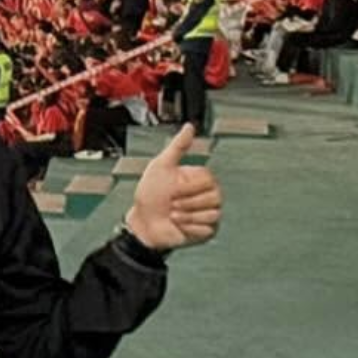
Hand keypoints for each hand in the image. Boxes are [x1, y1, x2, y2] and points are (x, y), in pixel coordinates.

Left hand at [126, 124, 222, 250]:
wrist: (143, 223)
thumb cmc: (149, 195)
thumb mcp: (161, 166)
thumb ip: (178, 146)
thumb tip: (189, 127)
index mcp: (200, 179)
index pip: (208, 180)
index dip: (188, 187)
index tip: (172, 189)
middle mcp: (207, 195)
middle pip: (214, 198)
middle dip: (187, 203)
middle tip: (171, 204)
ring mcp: (208, 213)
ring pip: (211, 214)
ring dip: (187, 217)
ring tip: (173, 215)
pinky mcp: (206, 230)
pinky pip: (207, 229)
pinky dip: (189, 228)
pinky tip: (178, 226)